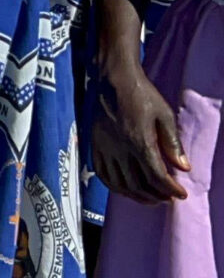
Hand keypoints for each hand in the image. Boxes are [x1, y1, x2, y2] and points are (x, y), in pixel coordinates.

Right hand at [93, 62, 190, 201]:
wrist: (113, 79)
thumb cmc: (142, 95)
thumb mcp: (165, 115)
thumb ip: (173, 144)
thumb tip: (184, 168)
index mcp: (139, 141)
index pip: (156, 176)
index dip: (171, 189)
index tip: (182, 194)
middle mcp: (120, 149)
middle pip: (138, 184)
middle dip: (156, 195)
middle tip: (168, 198)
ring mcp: (104, 148)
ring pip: (119, 183)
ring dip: (136, 196)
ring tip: (150, 198)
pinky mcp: (95, 145)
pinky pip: (102, 173)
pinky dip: (114, 186)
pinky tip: (125, 188)